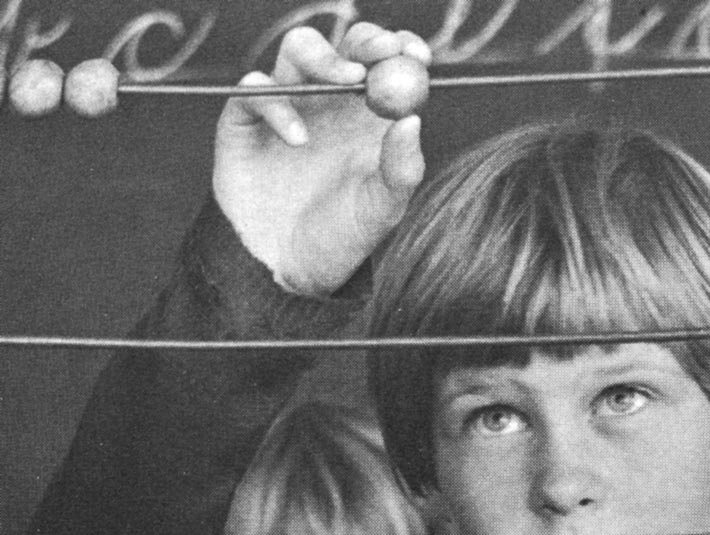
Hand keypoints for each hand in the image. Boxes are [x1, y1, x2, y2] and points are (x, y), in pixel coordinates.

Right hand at [214, 23, 430, 296]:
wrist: (287, 269)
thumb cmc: (342, 236)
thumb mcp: (383, 209)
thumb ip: (402, 169)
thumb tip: (413, 120)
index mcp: (371, 115)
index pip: (388, 64)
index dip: (402, 49)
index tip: (415, 54)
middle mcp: (332, 102)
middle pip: (347, 46)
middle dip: (365, 42)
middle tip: (381, 54)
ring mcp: (289, 105)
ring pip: (299, 50)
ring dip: (324, 57)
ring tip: (345, 82)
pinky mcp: (245, 121)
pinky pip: (255, 91)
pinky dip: (277, 105)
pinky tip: (299, 139)